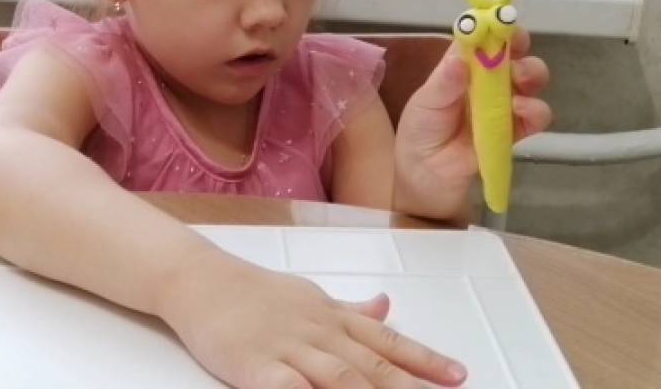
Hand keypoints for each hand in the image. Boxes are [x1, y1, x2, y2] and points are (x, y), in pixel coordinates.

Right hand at [158, 248, 467, 387]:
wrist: (201, 281)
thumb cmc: (256, 292)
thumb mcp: (311, 295)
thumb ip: (350, 309)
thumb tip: (386, 305)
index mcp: (335, 318)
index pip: (389, 341)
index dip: (426, 360)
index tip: (459, 377)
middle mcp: (320, 333)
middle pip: (373, 366)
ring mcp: (289, 350)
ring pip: (341, 379)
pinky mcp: (256, 368)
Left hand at [394, 28, 550, 201]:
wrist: (426, 173)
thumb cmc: (422, 129)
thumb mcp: (426, 101)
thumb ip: (445, 80)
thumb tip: (462, 53)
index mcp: (466, 65)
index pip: (487, 38)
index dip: (497, 26)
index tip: (501, 20)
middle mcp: (490, 80)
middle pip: (516, 54)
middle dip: (520, 46)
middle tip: (515, 49)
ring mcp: (505, 104)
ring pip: (533, 79)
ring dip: (532, 74)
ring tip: (518, 81)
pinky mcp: (516, 130)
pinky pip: (536, 116)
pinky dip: (535, 109)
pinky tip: (520, 109)